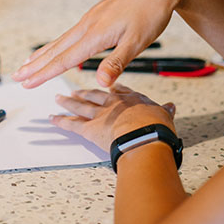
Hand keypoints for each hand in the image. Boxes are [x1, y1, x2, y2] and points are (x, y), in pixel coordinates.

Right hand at [13, 0, 193, 87]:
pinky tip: (56, 47)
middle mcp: (87, 26)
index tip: (26, 83)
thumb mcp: (138, 41)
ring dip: (42, 54)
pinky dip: (56, 44)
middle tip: (15, 76)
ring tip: (27, 63)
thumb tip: (100, 84)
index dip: (43, 73)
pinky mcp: (95, 16)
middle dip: (34, 65)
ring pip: (60, 41)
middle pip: (55, 50)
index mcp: (95, 35)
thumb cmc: (151, 12)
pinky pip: (69, 34)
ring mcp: (89, 19)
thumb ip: (116, 63)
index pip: (63, 59)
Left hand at [50, 84, 175, 150]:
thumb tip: (171, 107)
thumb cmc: (157, 129)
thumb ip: (165, 111)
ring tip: (59, 99)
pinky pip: (71, 124)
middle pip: (95, 96)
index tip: (107, 86)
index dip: (112, 88)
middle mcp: (113, 104)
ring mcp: (99, 115)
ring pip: (80, 106)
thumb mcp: (165, 116)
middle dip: (84, 93)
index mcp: (132, 100)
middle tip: (75, 91)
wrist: (145, 137)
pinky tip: (52, 118)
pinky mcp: (89, 129)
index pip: (120, 91)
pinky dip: (60, 121)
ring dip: (68, 103)